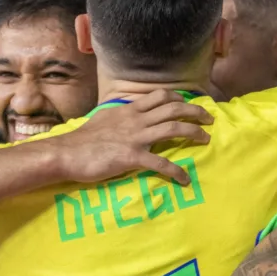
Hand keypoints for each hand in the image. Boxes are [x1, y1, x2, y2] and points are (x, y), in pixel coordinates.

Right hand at [52, 89, 212, 184]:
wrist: (67, 153)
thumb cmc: (83, 139)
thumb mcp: (104, 119)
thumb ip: (121, 116)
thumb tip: (130, 115)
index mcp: (129, 110)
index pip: (160, 96)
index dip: (179, 98)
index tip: (189, 103)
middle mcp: (136, 119)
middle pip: (173, 108)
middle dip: (195, 112)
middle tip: (209, 119)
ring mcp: (136, 137)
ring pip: (174, 128)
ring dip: (194, 133)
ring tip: (206, 139)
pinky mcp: (133, 157)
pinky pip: (161, 163)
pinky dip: (176, 171)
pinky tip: (185, 179)